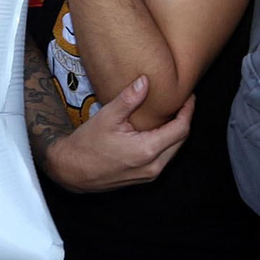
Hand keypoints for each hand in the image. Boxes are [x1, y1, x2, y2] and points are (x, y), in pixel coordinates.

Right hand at [44, 77, 193, 193]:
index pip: (181, 129)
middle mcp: (152, 166)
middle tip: (181, 102)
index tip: (189, 97)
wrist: (70, 170)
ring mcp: (148, 175)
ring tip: (171, 113)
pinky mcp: (143, 178)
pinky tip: (158, 130)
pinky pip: (164, 158)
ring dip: (175, 132)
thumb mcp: (107, 117)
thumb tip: (145, 81)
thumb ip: (129, 99)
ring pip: (174, 151)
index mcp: (147, 151)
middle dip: (184, 120)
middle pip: (181, 140)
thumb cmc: (86, 144)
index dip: (188, 111)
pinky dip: (166, 143)